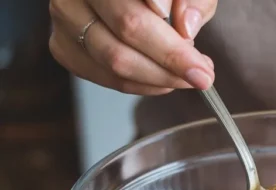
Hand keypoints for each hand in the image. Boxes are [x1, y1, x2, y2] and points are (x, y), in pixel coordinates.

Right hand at [49, 0, 217, 94]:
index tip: (201, 65)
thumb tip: (187, 26)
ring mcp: (65, 18)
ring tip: (188, 78)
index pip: (135, 9)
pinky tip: (164, 81)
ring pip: (113, 60)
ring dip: (159, 78)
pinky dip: (140, 85)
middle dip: (171, 62)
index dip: (169, 42)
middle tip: (203, 77)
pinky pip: (104, 76)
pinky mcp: (64, 46)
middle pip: (126, 31)